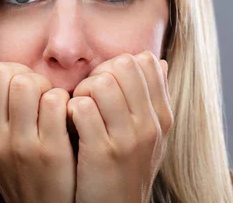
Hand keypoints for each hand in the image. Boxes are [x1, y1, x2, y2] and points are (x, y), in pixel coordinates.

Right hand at [0, 62, 75, 202]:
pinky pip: (55, 100)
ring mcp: (21, 145)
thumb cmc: (21, 171)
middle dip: (24, 74)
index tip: (18, 85)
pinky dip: (64, 100)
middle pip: (2, 72)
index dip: (4, 71)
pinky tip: (66, 114)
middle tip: (38, 92)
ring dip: (44, 85)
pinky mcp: (50, 151)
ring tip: (51, 102)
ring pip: (27, 83)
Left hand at [67, 52, 172, 202]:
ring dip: (83, 91)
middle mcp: (149, 125)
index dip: (120, 65)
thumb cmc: (126, 170)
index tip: (109, 85)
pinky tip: (70, 123)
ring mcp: (127, 139)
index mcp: (161, 116)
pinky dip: (70, 109)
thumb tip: (159, 62)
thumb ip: (153, 99)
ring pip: (102, 82)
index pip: (146, 62)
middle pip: (124, 64)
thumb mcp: (150, 136)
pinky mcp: (100, 152)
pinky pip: (82, 107)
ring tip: (79, 110)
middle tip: (90, 96)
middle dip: (101, 73)